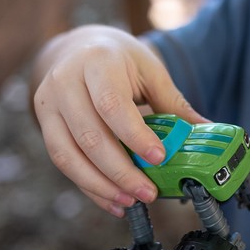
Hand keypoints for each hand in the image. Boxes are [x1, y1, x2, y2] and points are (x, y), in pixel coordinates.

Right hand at [32, 25, 207, 213]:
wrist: (77, 48)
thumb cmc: (118, 60)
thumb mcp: (148, 70)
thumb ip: (173, 103)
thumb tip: (206, 132)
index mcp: (96, 62)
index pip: (111, 105)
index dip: (134, 136)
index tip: (158, 158)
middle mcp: (65, 82)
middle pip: (89, 136)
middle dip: (120, 171)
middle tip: (148, 193)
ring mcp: (48, 104)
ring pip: (68, 155)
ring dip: (101, 185)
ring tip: (130, 201)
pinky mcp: (43, 124)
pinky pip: (62, 161)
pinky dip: (88, 186)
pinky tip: (112, 200)